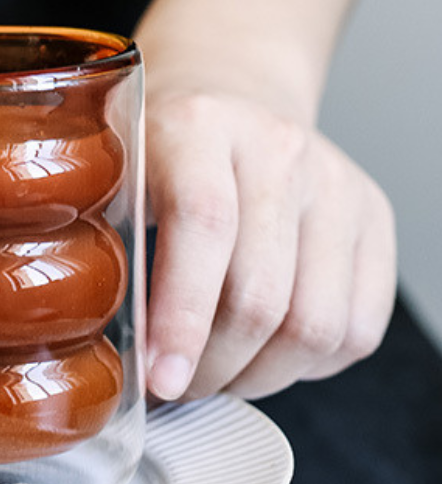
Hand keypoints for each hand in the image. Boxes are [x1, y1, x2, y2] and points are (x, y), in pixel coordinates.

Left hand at [143, 88, 396, 399]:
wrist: (233, 98)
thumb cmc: (162, 151)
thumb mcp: (116, 176)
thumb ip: (108, 245)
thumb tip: (116, 349)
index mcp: (199, 128)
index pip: (203, 227)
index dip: (182, 318)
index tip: (161, 380)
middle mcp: (278, 150)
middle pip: (261, 295)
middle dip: (213, 366)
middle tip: (177, 385)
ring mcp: (336, 185)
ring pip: (315, 326)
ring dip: (259, 375)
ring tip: (217, 372)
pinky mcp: (375, 220)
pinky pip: (357, 330)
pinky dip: (307, 365)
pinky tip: (264, 351)